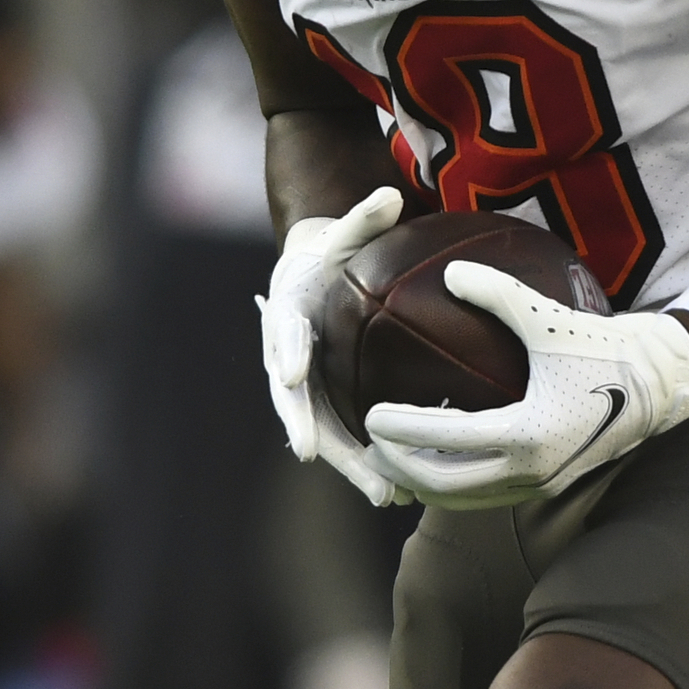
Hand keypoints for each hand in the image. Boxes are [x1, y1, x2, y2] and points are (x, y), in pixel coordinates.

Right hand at [257, 188, 414, 507]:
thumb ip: (363, 217)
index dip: (287, 351)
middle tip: (313, 455)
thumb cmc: (332, 252)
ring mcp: (307, 387)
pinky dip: (369, 463)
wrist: (313, 275)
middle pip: (293, 399)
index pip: (284, 331)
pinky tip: (405, 490)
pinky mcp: (329, 403)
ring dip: (348, 464)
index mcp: (288, 313)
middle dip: (303, 427)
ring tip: (385, 494)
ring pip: (322, 430)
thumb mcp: (344, 231)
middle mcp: (288, 357)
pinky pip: (347, 437)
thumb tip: (390, 194)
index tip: (295, 373)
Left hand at [362, 265, 688, 506]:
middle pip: (446, 484)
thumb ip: (500, 294)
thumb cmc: (604, 348)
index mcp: (530, 433)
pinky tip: (435, 459)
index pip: (448, 439)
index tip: (371, 415)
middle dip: (401, 468)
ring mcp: (540, 484)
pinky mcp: (547, 485)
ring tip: (391, 461)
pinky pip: (486, 493)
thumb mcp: (550, 318)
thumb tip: (451, 273)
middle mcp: (533, 469)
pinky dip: (455, 483)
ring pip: (464, 498)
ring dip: (424, 483)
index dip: (403, 430)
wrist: (660, 386)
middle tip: (370, 443)